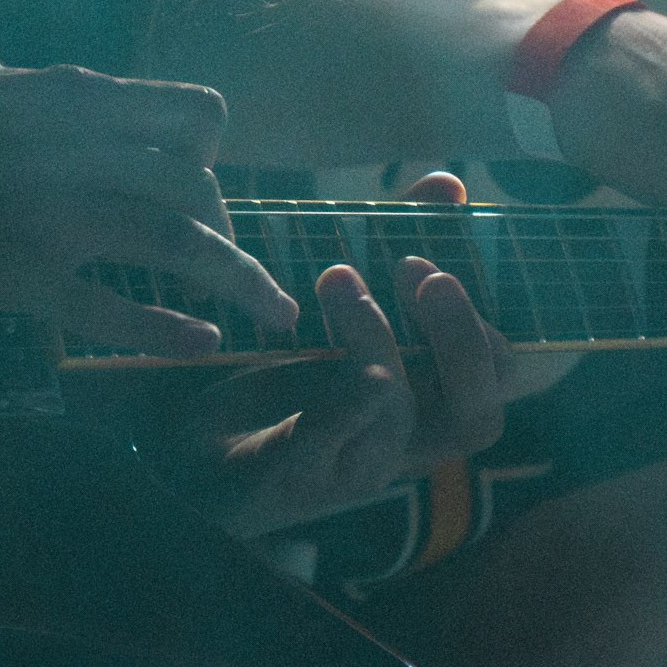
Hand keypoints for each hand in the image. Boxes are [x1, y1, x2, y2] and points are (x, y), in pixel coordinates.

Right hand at [0, 54, 297, 356]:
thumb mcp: (7, 88)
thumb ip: (71, 114)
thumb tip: (119, 135)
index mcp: (79, 99)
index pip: (198, 120)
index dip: (215, 160)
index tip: (201, 190)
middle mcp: (81, 151)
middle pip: (201, 191)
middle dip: (228, 235)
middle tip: (226, 270)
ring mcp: (51, 215)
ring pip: (179, 244)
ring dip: (240, 282)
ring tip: (275, 315)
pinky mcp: (13, 274)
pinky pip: (109, 309)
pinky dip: (164, 330)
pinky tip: (201, 344)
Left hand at [183, 174, 512, 539]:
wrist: (170, 442)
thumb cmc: (267, 371)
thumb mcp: (336, 306)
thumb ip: (395, 247)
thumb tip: (450, 186)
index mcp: (418, 407)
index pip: (496, 384)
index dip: (488, 327)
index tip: (444, 262)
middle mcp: (394, 447)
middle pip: (476, 418)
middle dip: (462, 342)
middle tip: (423, 272)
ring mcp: (341, 470)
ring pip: (398, 420)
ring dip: (377, 338)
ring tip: (338, 278)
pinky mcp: (279, 480)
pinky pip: (322, 447)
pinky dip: (339, 400)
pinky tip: (330, 349)